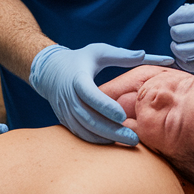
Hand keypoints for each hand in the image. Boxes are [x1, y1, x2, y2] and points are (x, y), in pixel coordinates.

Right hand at [29, 44, 173, 144]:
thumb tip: (143, 53)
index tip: (122, 115)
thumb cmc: (79, 59)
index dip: (105, 106)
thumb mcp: (98, 52)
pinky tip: (113, 141)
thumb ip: (121, 55)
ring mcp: (65, 110)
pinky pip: (80, 133)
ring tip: (127, 141)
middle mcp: (68, 96)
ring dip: (105, 138)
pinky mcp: (65, 120)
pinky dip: (96, 139)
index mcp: (77, 78)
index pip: (90, 94)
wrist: (49, 71)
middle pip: (88, 118)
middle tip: (133, 138)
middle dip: (111, 130)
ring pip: (84, 129)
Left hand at [169, 4, 193, 74]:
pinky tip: (190, 58)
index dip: (175, 21)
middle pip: (176, 34)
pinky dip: (185, 62)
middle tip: (183, 37)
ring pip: (179, 50)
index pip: (177, 17)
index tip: (179, 23)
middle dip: (177, 35)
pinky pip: (189, 65)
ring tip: (186, 47)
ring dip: (179, 49)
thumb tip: (181, 15)